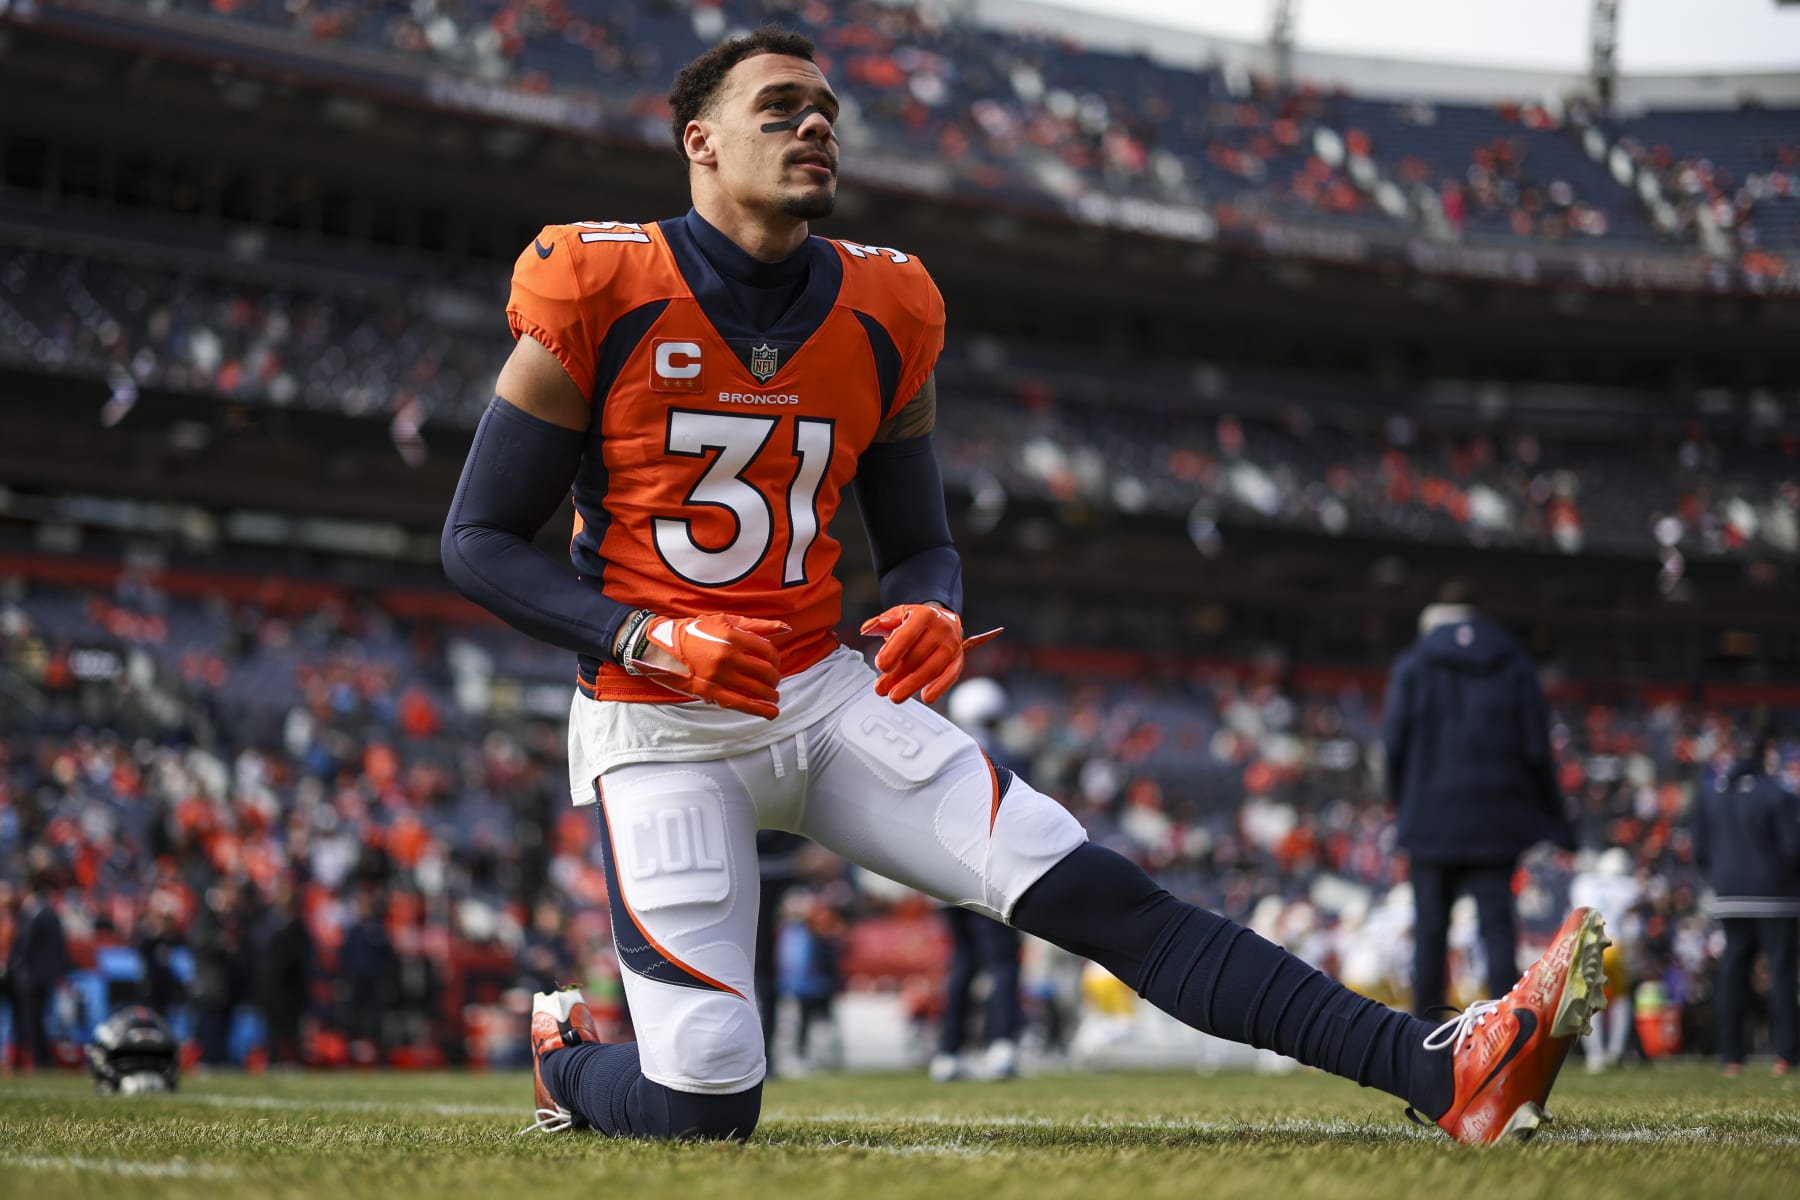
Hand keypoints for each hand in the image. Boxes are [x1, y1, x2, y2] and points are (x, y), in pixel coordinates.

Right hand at [621, 611, 789, 718]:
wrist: (660, 645)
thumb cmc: (694, 631)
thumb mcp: (724, 621)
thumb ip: (756, 625)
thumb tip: (785, 629)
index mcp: (733, 636)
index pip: (768, 651)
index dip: (776, 659)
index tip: (774, 663)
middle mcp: (728, 656)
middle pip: (766, 672)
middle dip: (775, 679)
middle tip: (774, 681)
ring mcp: (719, 676)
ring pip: (757, 690)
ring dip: (771, 695)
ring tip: (773, 696)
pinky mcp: (709, 691)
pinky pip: (740, 703)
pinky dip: (759, 710)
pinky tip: (771, 712)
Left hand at [859, 604, 1001, 704]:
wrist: (942, 620)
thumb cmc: (917, 620)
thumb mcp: (898, 615)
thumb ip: (881, 623)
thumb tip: (866, 629)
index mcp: (925, 615)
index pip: (907, 635)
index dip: (893, 651)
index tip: (881, 666)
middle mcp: (942, 629)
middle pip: (917, 655)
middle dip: (897, 675)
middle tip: (881, 688)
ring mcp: (952, 645)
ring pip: (931, 669)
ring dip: (912, 685)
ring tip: (895, 696)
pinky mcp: (957, 660)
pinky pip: (950, 676)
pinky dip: (938, 688)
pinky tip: (926, 697)